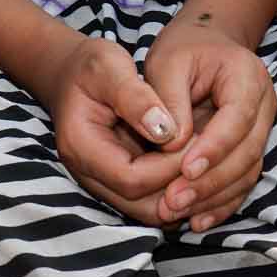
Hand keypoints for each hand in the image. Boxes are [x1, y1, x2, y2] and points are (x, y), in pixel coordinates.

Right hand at [42, 35, 186, 225]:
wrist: (70, 71)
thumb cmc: (89, 66)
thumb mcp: (109, 67)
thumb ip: (135, 96)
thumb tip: (166, 130)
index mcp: (80, 146)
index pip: (131, 179)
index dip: (169, 168)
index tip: (196, 141)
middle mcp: (86, 172)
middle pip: (140, 204)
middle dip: (179, 187)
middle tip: (205, 156)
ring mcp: (100, 181)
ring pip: (148, 210)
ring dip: (180, 194)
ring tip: (202, 163)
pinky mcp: (115, 181)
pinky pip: (150, 200)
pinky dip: (174, 190)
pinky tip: (190, 165)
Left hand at [143, 11, 275, 231]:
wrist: (205, 42)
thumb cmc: (182, 49)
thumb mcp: (167, 62)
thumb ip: (169, 99)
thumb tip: (170, 143)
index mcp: (247, 78)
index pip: (237, 119)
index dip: (213, 147)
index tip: (184, 169)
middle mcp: (264, 106)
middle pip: (247, 152)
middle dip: (211, 181)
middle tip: (174, 200)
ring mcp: (262, 129)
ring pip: (247, 172)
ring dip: (214, 197)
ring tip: (178, 214)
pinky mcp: (251, 147)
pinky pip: (241, 180)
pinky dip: (220, 202)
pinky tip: (197, 220)